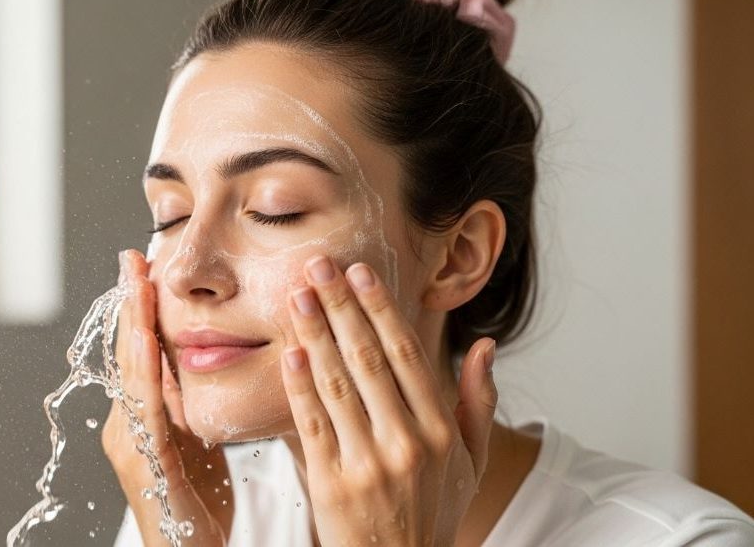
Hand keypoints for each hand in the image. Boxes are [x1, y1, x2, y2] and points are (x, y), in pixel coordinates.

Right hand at [101, 249, 232, 545]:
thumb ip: (189, 405)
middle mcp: (126, 425)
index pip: (139, 352)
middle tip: (133, 257)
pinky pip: (147, 410)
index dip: (140, 308)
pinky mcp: (145, 463)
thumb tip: (198, 362)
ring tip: (137, 283)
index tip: (145, 266)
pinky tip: (150, 343)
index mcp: (141, 417)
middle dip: (131, 303)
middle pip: (128, 353)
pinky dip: (148, 374)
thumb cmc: (198, 504)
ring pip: (132, 373)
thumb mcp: (197, 442)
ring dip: (135, 325)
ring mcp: (130, 443)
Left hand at [281, 255, 497, 546]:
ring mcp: (369, 463)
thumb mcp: (472, 461)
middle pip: (368, 359)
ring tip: (298, 297)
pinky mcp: (332, 484)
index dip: (381, 309)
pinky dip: (301, 386)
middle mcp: (408, 442)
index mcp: (441, 430)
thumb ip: (478, 402)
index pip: (407, 354)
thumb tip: (485, 345)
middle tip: (319, 266)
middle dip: (341, 307)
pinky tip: (291, 353)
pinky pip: (313, 424)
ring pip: (338, 385)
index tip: (361, 273)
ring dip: (315, 335)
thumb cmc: (434, 510)